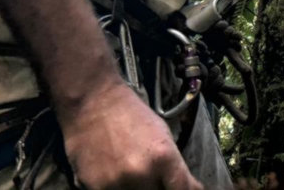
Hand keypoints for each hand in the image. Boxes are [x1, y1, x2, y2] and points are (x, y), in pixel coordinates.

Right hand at [60, 79, 201, 189]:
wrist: (93, 103)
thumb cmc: (131, 115)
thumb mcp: (162, 134)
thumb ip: (172, 164)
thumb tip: (183, 185)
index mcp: (163, 156)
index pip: (182, 189)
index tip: (190, 189)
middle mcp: (141, 173)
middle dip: (161, 187)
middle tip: (157, 176)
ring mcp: (116, 183)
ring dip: (139, 188)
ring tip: (133, 170)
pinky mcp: (95, 188)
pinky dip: (119, 187)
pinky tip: (116, 173)